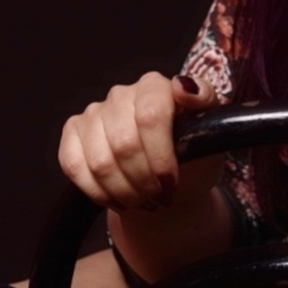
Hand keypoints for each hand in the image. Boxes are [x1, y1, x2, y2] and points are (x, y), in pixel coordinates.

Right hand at [58, 72, 217, 209]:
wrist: (173, 179)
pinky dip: (98, 192)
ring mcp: (94, 112)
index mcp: (154, 86)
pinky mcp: (73, 132)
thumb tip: (184, 86)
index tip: (171, 182)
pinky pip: (73, 166)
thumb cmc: (195, 153)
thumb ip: (205, 101)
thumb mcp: (214, 130)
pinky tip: (119, 200)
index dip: (160, 155)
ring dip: (124, 191)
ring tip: (144, 201)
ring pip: (100, 161)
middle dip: (144, 180)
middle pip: (124, 144)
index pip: (150, 115)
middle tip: (160, 197)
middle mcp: (121, 94)